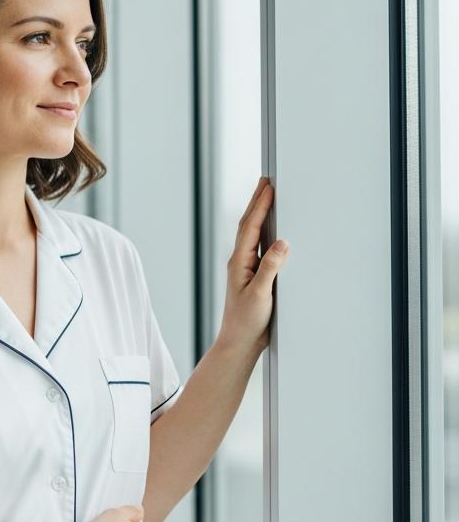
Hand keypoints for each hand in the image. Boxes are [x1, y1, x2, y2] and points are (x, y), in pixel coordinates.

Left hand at [220, 176, 288, 351]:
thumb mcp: (260, 294)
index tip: (268, 186)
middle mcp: (241, 261)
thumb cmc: (247, 321)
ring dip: (261, 214)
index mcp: (239, 262)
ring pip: (254, 234)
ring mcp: (247, 268)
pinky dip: (267, 233)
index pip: (250, 227)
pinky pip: (262, 248)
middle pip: (249, 225)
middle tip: (266, 180)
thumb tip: (281, 243)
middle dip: (258, 201)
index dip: (260, 205)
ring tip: (269, 195)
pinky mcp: (255, 276)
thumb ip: (270, 268)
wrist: (241, 341)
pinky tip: (275, 229)